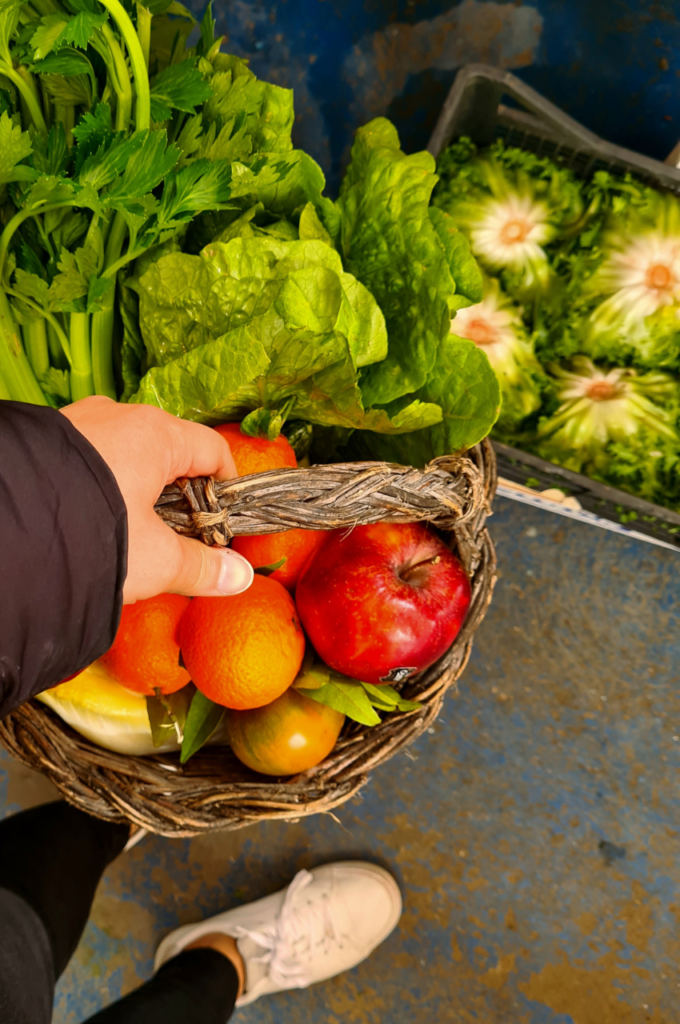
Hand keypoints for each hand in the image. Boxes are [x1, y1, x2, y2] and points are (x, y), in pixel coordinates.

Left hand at [60, 397, 252, 603]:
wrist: (1, 535)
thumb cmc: (93, 535)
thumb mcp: (157, 560)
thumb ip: (202, 567)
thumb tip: (239, 577)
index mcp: (156, 433)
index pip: (213, 449)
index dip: (229, 487)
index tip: (227, 520)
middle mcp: (117, 416)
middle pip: (169, 450)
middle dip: (180, 494)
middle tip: (180, 537)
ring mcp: (76, 423)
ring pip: (124, 454)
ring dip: (137, 491)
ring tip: (132, 536)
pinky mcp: (44, 442)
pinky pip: (88, 460)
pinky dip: (100, 488)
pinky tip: (90, 524)